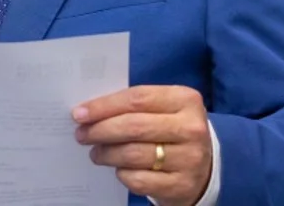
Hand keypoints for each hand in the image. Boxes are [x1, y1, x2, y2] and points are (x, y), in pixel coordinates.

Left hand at [72, 85, 211, 205]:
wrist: (204, 167)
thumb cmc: (171, 130)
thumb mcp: (162, 109)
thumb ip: (133, 106)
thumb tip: (89, 112)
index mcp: (185, 99)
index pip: (137, 98)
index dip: (104, 106)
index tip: (79, 113)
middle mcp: (191, 128)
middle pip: (133, 126)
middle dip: (100, 130)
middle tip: (82, 134)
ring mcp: (189, 159)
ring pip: (133, 154)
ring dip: (106, 153)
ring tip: (96, 153)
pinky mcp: (181, 185)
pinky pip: (138, 179)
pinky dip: (122, 174)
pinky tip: (118, 169)